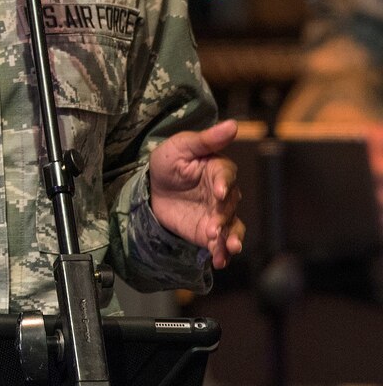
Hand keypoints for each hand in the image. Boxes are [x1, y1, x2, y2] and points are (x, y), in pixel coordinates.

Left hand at [149, 119, 244, 267]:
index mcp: (218, 169)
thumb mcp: (180, 146)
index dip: (223, 183)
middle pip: (230, 205)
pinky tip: (218, 260)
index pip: (226, 175)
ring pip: (232, 227)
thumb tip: (233, 124)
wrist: (153, 188)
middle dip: (223, 217)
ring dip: (230, 238)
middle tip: (214, 226)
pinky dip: (222, 252)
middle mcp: (224, 193)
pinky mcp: (210, 231)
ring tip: (227, 248)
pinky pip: (220, 243)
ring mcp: (218, 214)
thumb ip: (205, 140)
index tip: (218, 192)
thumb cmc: (169, 162)